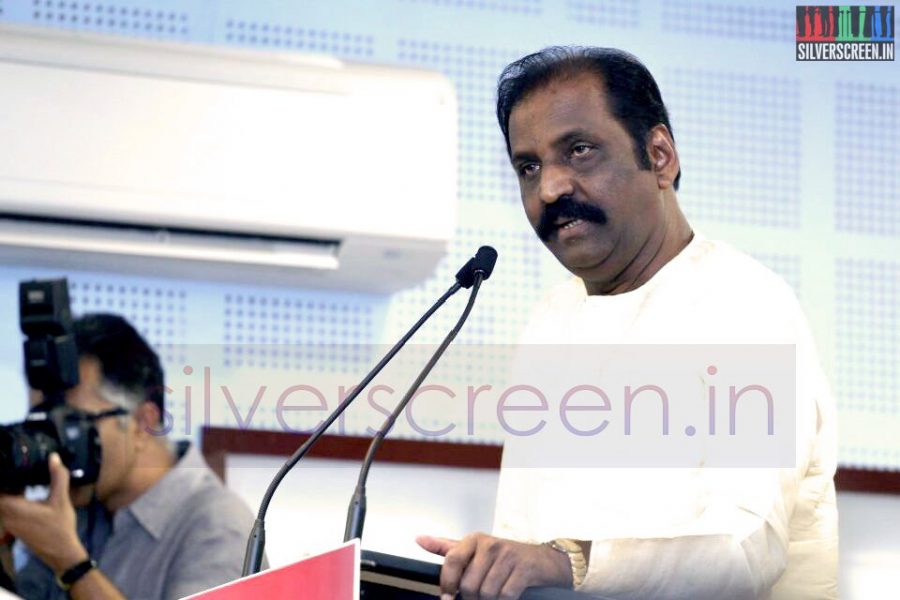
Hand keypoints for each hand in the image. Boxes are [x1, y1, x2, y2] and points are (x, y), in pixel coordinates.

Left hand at [0, 453, 87, 572]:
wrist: (61, 552)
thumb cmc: (60, 526)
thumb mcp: (61, 500)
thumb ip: (58, 477)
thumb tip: (54, 457)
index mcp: (14, 508)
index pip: (0, 491)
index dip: (3, 479)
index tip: (10, 467)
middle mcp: (7, 516)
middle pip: (1, 497)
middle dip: (8, 484)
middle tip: (20, 471)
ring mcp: (9, 524)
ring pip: (3, 504)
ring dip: (11, 493)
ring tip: (25, 481)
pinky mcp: (14, 528)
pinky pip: (7, 511)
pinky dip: (14, 501)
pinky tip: (28, 495)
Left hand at [416, 532, 571, 599]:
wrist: (543, 560)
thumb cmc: (505, 556)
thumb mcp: (474, 549)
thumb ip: (447, 547)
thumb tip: (420, 539)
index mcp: (474, 539)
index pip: (452, 561)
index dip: (448, 584)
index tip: (449, 597)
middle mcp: (490, 544)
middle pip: (469, 584)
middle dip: (472, 597)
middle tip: (479, 596)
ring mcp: (508, 555)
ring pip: (486, 592)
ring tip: (494, 594)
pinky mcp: (524, 569)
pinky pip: (505, 595)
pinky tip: (507, 594)